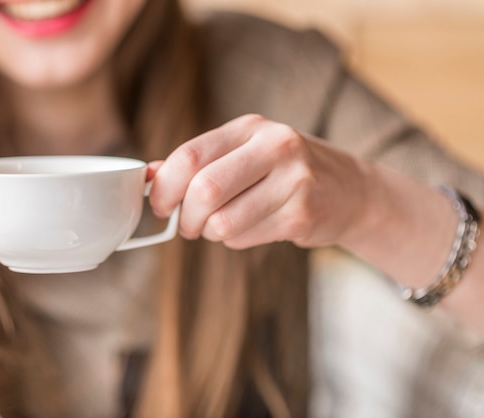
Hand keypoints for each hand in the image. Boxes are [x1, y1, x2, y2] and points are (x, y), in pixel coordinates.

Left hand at [149, 114, 371, 248]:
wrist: (349, 190)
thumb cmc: (283, 172)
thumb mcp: (244, 153)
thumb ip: (199, 163)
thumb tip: (148, 176)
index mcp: (250, 128)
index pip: (190, 156)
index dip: (164, 187)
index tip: (160, 206)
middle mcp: (274, 146)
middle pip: (204, 190)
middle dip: (186, 218)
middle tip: (187, 226)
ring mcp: (294, 180)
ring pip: (222, 222)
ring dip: (211, 233)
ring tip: (224, 225)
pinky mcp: (303, 215)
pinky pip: (244, 238)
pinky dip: (235, 241)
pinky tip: (253, 227)